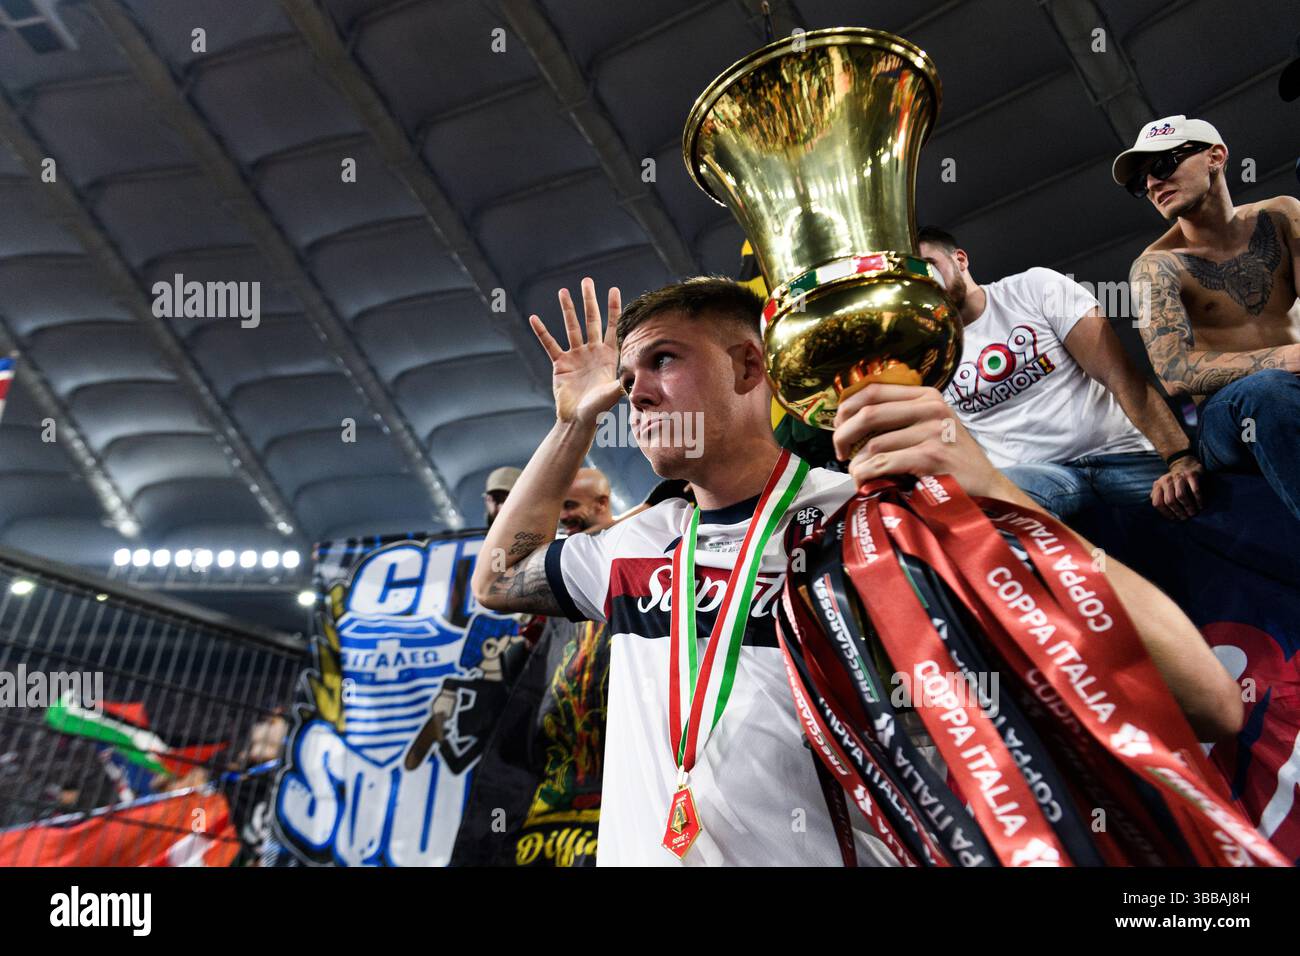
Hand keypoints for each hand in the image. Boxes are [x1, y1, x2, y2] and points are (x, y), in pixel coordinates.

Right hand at [530, 277, 623, 425]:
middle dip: (589, 300)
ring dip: (567, 309)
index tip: (613, 289)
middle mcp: (592, 351)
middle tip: (586, 281)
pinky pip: (549, 344)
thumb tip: (636, 375)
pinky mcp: (560, 363)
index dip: (613, 308)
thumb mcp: (613, 393)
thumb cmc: (599, 408)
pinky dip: (541, 331)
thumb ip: (623, 381)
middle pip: (590, 320)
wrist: (579, 420)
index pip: (612, 326)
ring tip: (563, 291)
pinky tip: (534, 317)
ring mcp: (576, 356)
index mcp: (607, 355)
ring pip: (571, 327)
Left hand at [832, 383, 1013, 498]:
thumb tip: (850, 418)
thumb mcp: (931, 426)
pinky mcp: (931, 457)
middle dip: (843, 434)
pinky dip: (866, 474)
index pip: (874, 389)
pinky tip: (864, 481)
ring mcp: (933, 432)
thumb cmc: (952, 460)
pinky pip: (882, 464)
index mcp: (927, 395)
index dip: (847, 406)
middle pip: (868, 414)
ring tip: (857, 473)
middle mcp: (931, 408)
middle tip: (840, 451)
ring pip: (873, 444)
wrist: (986, 487)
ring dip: (856, 463)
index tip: (838, 424)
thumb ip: (901, 416)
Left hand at [1150, 455, 1204, 520]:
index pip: (1157, 503)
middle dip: (1178, 512)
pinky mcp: (1192, 475)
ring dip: (1188, 507)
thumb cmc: (1174, 481)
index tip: (1174, 518)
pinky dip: (1198, 500)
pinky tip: (1200, 506)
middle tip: (1186, 517)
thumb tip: (1160, 512)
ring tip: (1193, 513)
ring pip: (1181, 496)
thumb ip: (1158, 497)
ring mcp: (1179, 477)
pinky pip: (1195, 490)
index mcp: (1158, 485)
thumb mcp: (1162, 487)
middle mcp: (1166, 481)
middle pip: (1170, 501)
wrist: (1185, 463)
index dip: (1165, 513)